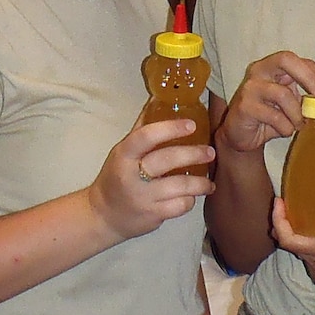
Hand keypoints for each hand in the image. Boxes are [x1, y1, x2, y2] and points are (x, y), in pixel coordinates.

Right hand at [88, 119, 213, 240]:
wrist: (103, 216)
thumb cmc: (117, 177)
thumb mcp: (124, 152)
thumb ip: (142, 128)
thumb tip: (159, 98)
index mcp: (124, 155)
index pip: (145, 136)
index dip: (169, 128)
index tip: (192, 124)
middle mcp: (131, 175)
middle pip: (166, 160)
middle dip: (193, 154)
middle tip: (210, 152)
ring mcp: (142, 197)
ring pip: (179, 186)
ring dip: (200, 183)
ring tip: (209, 182)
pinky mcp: (152, 215)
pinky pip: (179, 206)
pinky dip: (189, 200)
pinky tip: (192, 196)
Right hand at [218, 51, 314, 153]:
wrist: (242, 136)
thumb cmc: (271, 118)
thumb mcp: (296, 109)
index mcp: (276, 66)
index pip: (302, 62)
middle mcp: (261, 70)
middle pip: (287, 60)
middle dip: (310, 78)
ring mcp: (251, 86)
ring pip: (283, 95)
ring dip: (297, 115)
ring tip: (298, 125)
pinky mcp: (245, 106)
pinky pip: (274, 116)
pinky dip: (285, 127)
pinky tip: (282, 130)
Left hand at [272, 185, 314, 314]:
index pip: (289, 239)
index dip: (278, 220)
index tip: (279, 202)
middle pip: (289, 242)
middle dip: (284, 221)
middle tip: (289, 202)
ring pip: (299, 251)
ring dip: (296, 233)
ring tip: (305, 214)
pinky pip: (309, 259)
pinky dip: (308, 245)